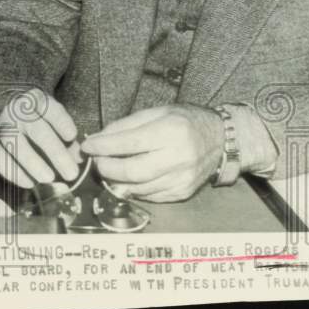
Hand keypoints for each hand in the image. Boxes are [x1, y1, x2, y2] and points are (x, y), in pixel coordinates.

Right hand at [0, 88, 81, 187]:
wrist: (2, 116)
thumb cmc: (36, 121)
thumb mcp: (52, 121)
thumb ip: (67, 139)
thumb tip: (79, 159)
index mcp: (36, 100)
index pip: (50, 109)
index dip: (61, 122)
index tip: (72, 136)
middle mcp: (16, 111)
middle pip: (37, 130)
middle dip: (55, 152)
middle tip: (71, 173)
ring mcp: (0, 126)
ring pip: (14, 143)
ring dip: (33, 163)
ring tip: (49, 179)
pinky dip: (14, 172)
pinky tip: (29, 183)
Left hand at [80, 104, 223, 201]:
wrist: (220, 139)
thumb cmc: (184, 120)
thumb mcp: (157, 112)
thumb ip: (127, 125)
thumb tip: (98, 138)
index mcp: (171, 131)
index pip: (130, 143)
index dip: (104, 146)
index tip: (88, 146)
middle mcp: (179, 157)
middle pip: (133, 171)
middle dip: (107, 168)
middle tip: (96, 161)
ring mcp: (182, 179)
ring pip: (139, 188)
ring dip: (116, 181)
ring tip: (108, 169)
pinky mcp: (183, 192)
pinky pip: (150, 196)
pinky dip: (133, 189)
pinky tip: (126, 179)